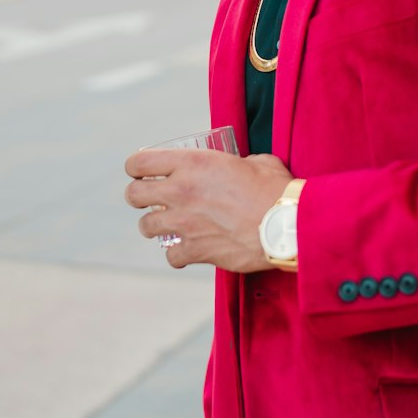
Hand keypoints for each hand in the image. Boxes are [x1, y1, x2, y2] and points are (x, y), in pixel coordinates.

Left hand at [125, 145, 290, 271]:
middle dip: (138, 196)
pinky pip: (170, 256)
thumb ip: (240, 162)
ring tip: (168, 224)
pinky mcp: (195, 250)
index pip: (140, 162)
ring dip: (155, 225)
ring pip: (146, 226)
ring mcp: (184, 222)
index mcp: (193, 163)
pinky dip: (177, 254)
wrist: (284, 225)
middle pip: (134, 194)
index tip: (140, 171)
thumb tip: (242, 166)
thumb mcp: (256, 161)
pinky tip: (188, 250)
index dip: (135, 166)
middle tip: (150, 198)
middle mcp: (181, 191)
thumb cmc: (275, 189)